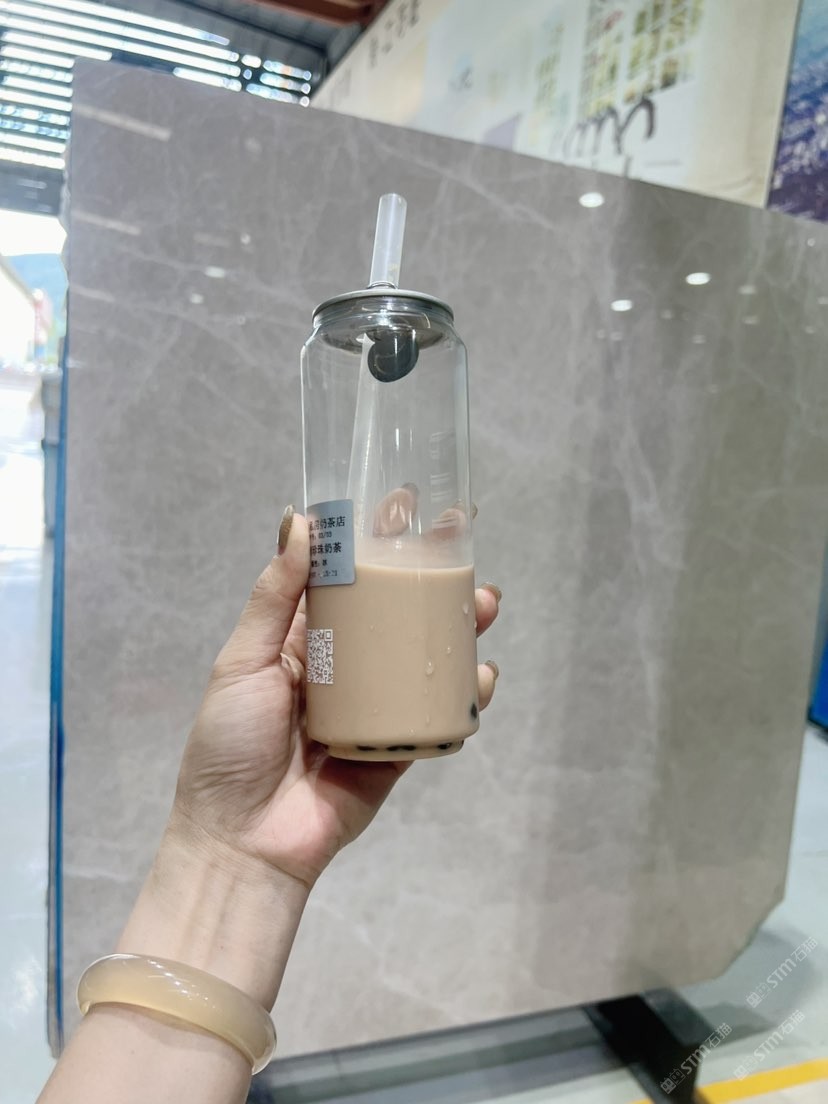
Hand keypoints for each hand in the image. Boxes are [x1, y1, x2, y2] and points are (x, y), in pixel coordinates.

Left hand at [171, 507, 500, 892]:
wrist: (243, 841)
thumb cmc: (229, 745)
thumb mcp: (242, 661)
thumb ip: (275, 596)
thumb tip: (297, 519)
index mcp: (304, 639)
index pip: (347, 577)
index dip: (377, 539)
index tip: (407, 502)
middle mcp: (345, 666)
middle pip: (398, 611)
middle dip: (435, 577)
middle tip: (463, 545)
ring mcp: (375, 707)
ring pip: (427, 656)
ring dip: (461, 627)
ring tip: (483, 604)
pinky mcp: (399, 749)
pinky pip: (438, 715)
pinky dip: (466, 695)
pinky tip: (482, 676)